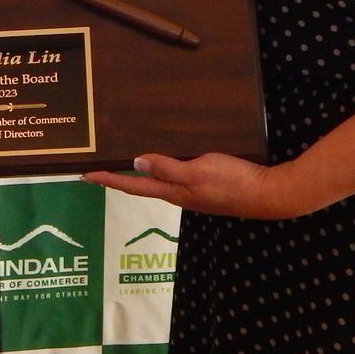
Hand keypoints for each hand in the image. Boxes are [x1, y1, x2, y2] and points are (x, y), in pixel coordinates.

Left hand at [84, 152, 305, 218]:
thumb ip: (168, 167)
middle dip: (119, 177)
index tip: (84, 175)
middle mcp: (179, 194)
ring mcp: (194, 192)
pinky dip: (163, 168)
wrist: (270, 194)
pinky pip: (177, 176)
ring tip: (124, 162)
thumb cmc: (233, 182)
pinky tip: (166, 159)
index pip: (132, 186)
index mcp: (173, 192)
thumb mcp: (198, 171)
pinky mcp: (207, 186)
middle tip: (98, 168)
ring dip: (139, 173)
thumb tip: (135, 162)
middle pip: (142, 186)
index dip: (108, 180)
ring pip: (159, 181)